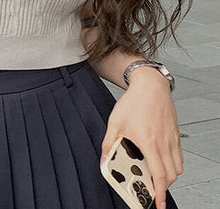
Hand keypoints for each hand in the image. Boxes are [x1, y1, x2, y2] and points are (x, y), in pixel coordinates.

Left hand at [100, 68, 183, 208]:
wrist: (150, 85)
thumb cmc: (134, 101)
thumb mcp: (115, 122)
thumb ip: (108, 142)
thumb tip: (103, 158)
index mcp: (149, 142)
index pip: (158, 175)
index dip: (159, 192)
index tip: (158, 203)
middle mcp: (164, 143)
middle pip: (170, 175)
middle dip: (162, 187)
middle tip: (152, 190)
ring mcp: (172, 139)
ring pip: (177, 167)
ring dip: (169, 176)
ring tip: (156, 177)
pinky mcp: (175, 134)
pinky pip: (179, 156)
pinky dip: (173, 164)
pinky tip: (162, 161)